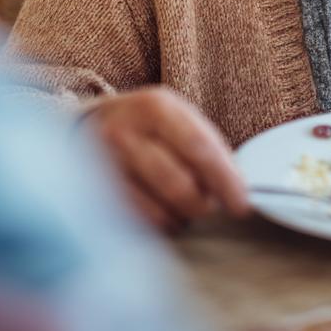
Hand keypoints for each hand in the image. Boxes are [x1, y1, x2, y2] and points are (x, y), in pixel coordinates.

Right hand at [89, 86, 249, 232]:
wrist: (90, 126)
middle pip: (177, 185)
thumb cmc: (147, 125)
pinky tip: (161, 206)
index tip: (240, 202)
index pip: (198, 147)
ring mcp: (105, 167)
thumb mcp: (176, 117)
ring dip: (181, 216)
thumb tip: (236, 185)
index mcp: (155, 107)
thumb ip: (207, 145)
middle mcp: (125, 133)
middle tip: (210, 205)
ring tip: (184, 203)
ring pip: (158, 211)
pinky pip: (139, 223)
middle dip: (202, 204)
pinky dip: (159, 222)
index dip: (224, 179)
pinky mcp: (93, 196)